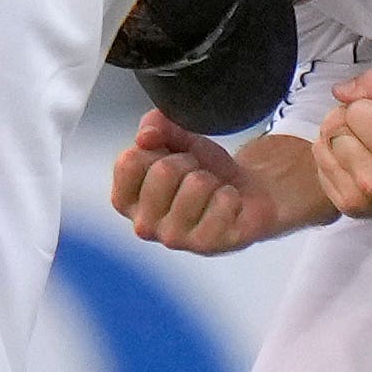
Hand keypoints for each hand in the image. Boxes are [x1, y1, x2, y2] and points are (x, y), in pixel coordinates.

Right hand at [110, 114, 282, 254]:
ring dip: (212, 179)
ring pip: (196, 184)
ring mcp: (175, 239)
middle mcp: (144, 226)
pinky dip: (231, 194)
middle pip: (163, 170)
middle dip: (188, 161)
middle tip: (196, 174)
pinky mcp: (208, 245)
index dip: (158, 148)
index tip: (170, 158)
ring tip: (212, 191)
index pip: (129, 161)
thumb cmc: (204, 168)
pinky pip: (223, 202)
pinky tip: (228, 205)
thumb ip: (155, 125)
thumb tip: (144, 137)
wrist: (246, 194)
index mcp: (126, 201)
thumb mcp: (178, 137)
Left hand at [314, 66, 371, 216]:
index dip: (369, 107)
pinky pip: (320, 170)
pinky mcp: (349, 209)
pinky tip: (359, 164)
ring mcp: (359, 199)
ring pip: (321, 147)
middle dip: (349, 121)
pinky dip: (334, 161)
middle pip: (332, 128)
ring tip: (367, 147)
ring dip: (338, 140)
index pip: (352, 110)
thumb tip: (338, 91)